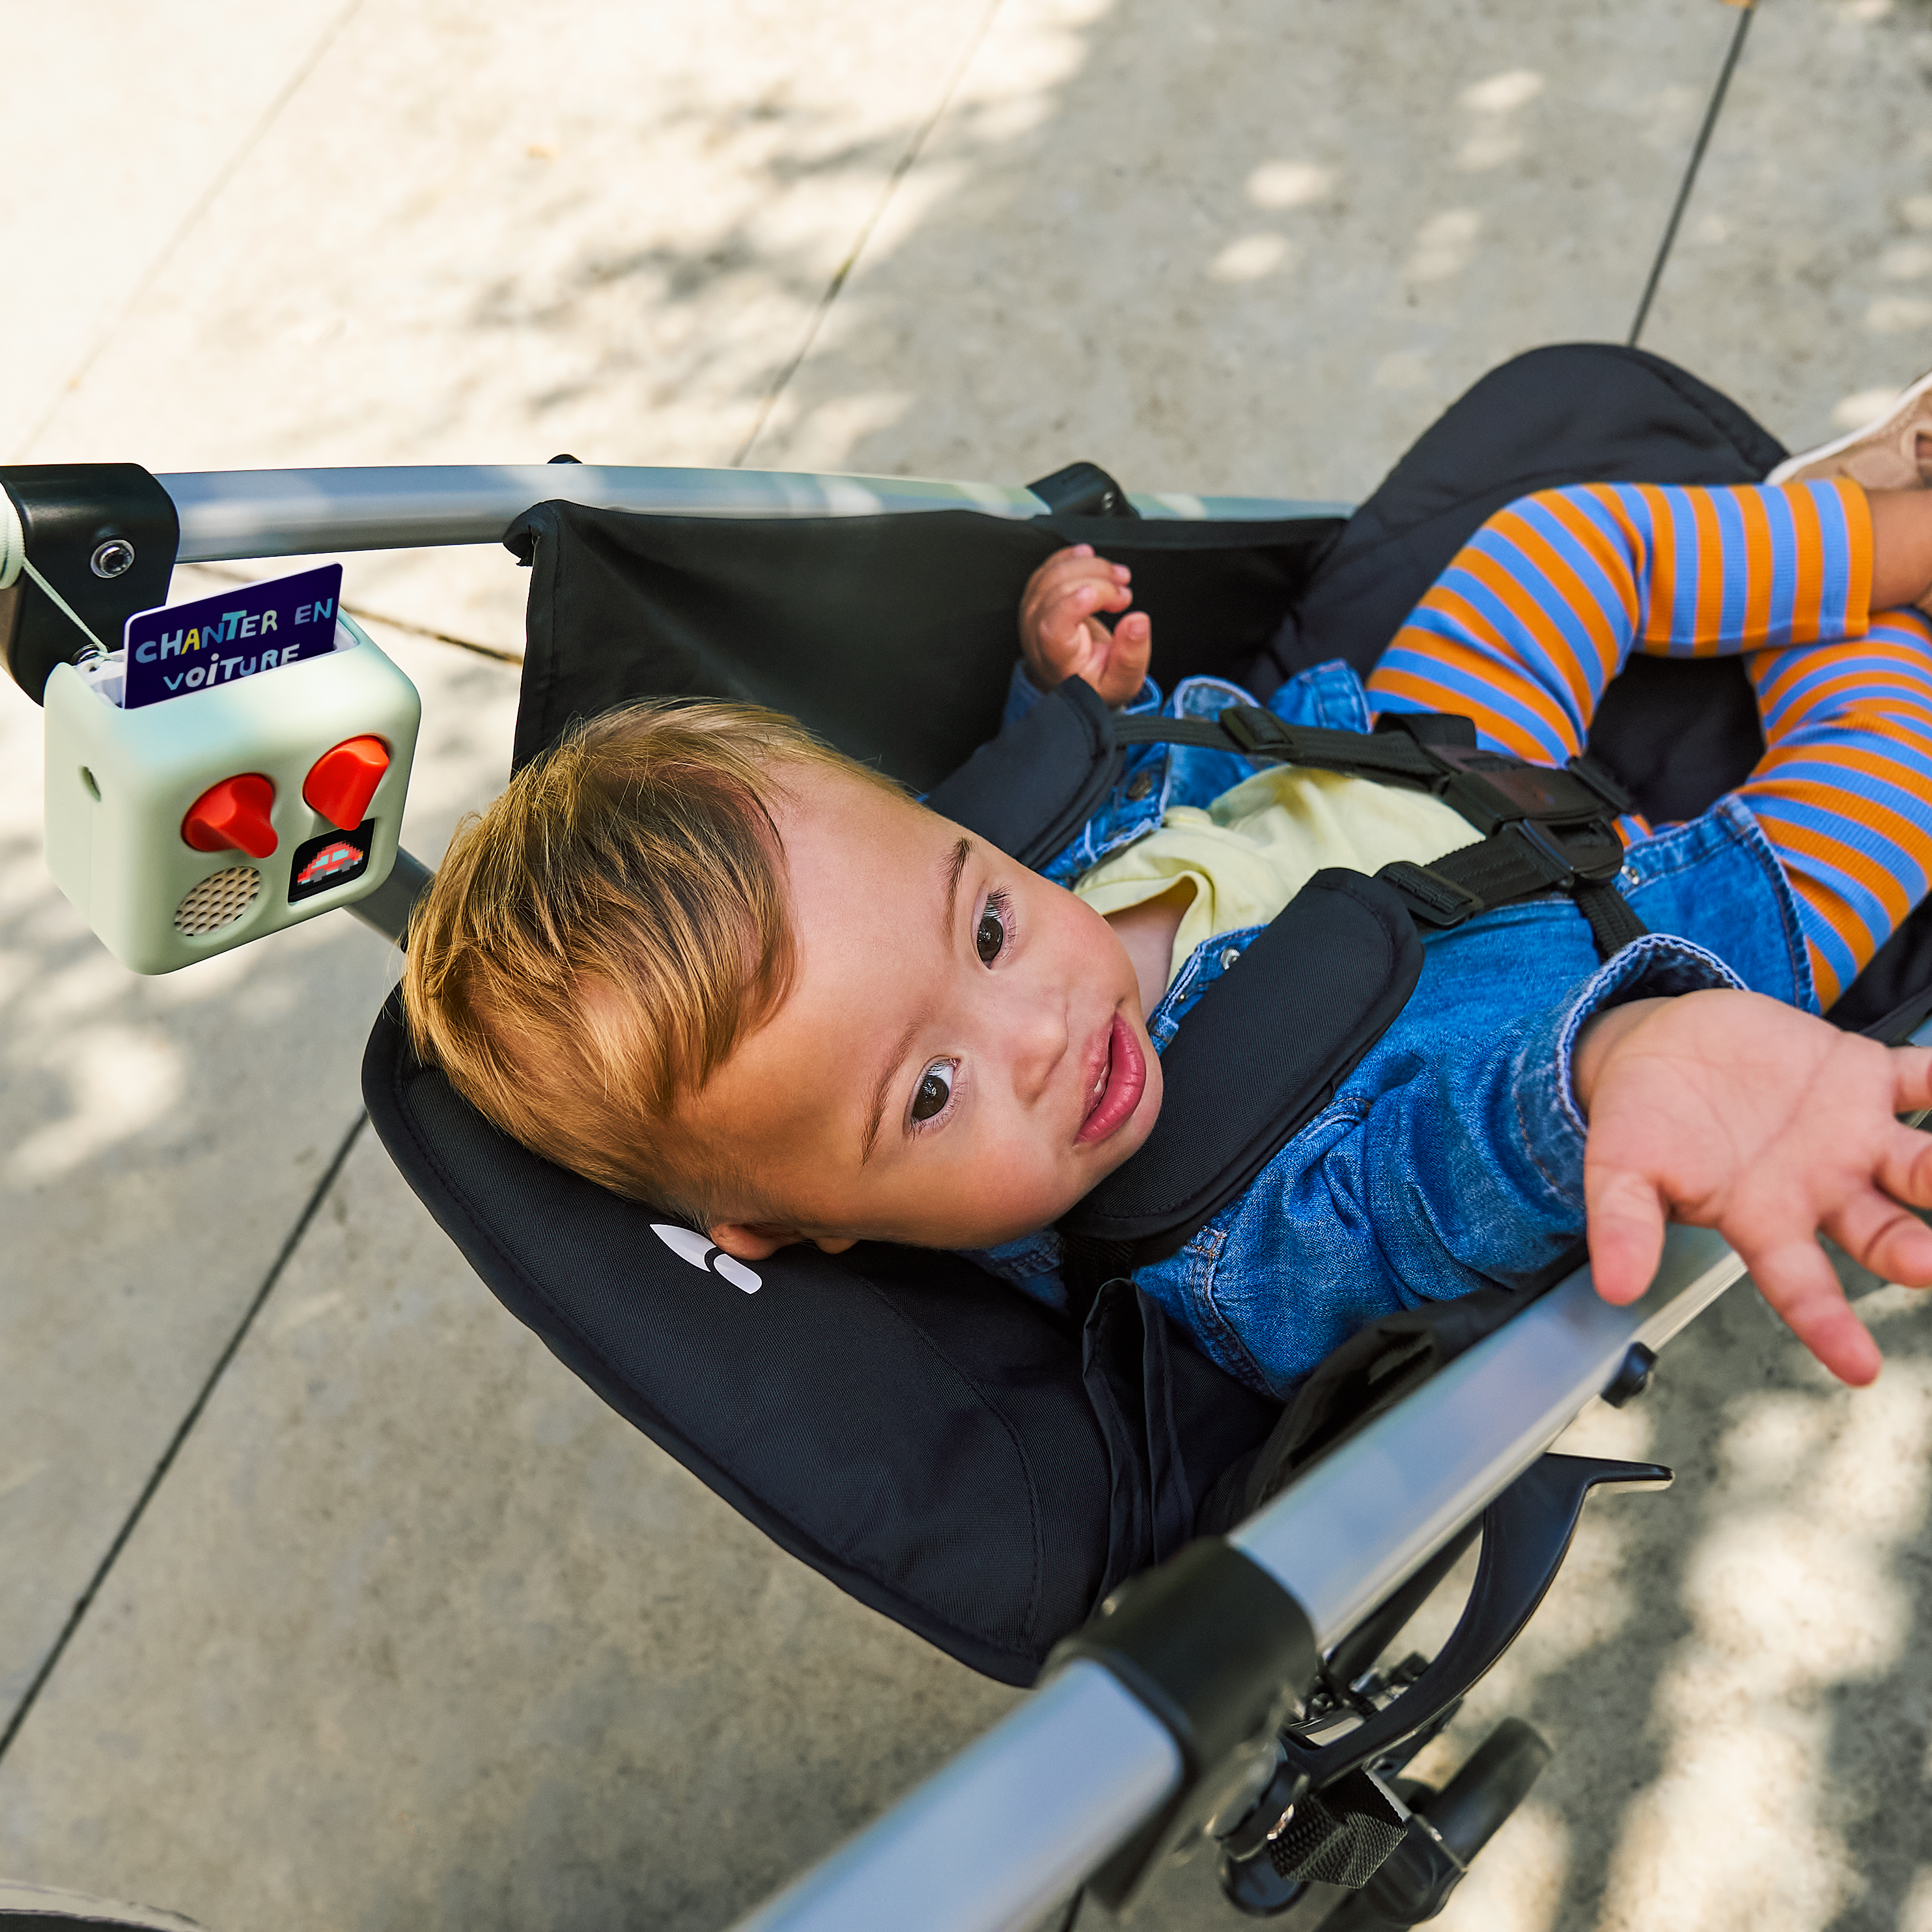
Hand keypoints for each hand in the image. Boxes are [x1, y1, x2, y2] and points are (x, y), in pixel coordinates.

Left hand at [1018, 545, 1152, 706]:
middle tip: (1126, 595)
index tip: (1095, 594)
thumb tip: (1139, 621)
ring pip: (1054, 573)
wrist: (1077, 676)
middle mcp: (1036, 633)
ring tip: (1120, 578)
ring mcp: (1033, 611)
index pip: (1052, 629)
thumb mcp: (1122, 680)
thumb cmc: (1096, 680)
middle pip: (1057, 592)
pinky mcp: (1037, 595)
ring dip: (1092, 568)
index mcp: (1056, 659)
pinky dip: (1076, 558)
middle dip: (1098, 583)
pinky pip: (1051, 565)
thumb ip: (1132, 656)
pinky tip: (1094, 559)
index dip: (1070, 606)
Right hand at [1574, 990, 1931, 1384]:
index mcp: (1764, 1221)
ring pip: (1921, 1165)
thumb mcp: (1620, 1175)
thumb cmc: (1642, 1118)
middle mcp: (1820, 1187)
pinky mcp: (1860, 1075)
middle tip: (1929, 1261)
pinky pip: (1920, 1077)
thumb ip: (1624, 1227)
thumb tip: (1617, 1285)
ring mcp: (1848, 1133)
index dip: (1830, 1328)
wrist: (1660, 1042)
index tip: (1860, 1368)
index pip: (1803, 1287)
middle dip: (1912, 1252)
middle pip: (1884, 1235)